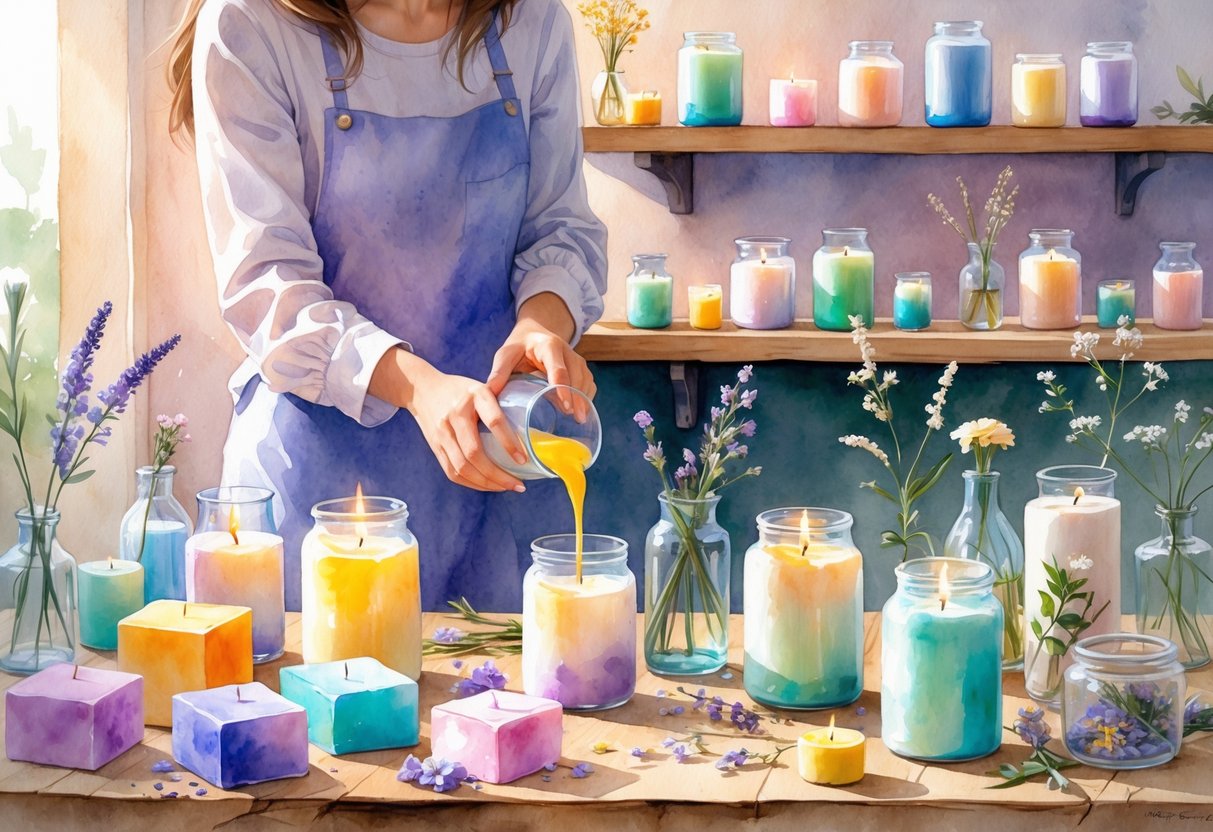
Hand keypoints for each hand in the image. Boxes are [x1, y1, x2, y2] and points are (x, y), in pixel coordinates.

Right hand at [404, 363, 528, 492]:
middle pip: (474, 453)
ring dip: (486, 483)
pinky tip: (487, 485)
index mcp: (474, 395)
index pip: (494, 421)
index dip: (509, 442)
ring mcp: (442, 432)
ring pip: (462, 467)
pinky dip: (471, 483)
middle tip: (518, 485)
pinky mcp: (435, 446)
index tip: (523, 459)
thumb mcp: (481, 388)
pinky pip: (452, 472)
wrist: (422, 389)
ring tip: (506, 487)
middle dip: (498, 475)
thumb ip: (498, 405)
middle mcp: (456, 414)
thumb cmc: (461, 389)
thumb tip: (529, 431)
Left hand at [486, 318, 595, 421]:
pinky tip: (580, 413)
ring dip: (583, 399)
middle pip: (577, 376)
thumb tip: (489, 394)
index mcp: (548, 346)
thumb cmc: (520, 345)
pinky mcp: (581, 369)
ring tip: (578, 419)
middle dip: (578, 397)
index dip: (563, 387)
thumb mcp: (506, 353)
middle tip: (576, 418)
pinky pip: (588, 385)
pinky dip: (586, 398)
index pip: (559, 368)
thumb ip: (499, 372)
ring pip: (585, 381)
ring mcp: (577, 360)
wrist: (535, 332)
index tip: (565, 405)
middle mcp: (567, 352)